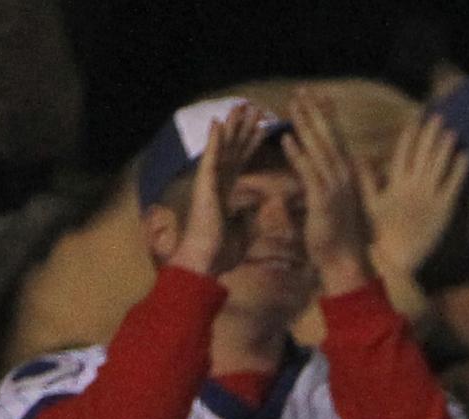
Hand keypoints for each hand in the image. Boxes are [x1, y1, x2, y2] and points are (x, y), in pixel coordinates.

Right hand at [168, 100, 269, 277]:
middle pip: (233, 148)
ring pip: (222, 147)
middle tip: (254, 107)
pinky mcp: (203, 185)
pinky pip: (209, 158)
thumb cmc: (222, 250)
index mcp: (227, 190)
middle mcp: (217, 182)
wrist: (206, 262)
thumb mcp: (246, 228)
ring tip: (240, 106)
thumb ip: (253, 212)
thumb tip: (265, 204)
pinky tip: (218, 122)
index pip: (242, 160)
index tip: (263, 126)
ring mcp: (208, 181)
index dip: (252, 143)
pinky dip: (213, 140)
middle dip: (244, 127)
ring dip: (231, 126)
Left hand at [285, 92, 375, 295]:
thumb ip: (329, 188)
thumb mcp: (335, 208)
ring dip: (306, 125)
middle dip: (315, 112)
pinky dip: (298, 155)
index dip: (327, 117)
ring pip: (318, 149)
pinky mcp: (323, 201)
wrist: (346, 265)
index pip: (336, 139)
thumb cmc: (340, 240)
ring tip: (293, 104)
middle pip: (328, 137)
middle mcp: (343, 177)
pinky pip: (309, 173)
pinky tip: (287, 139)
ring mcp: (335, 187)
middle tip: (303, 90)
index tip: (319, 96)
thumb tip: (327, 178)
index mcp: (346, 177)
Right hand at [364, 110, 468, 288]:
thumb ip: (367, 181)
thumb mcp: (370, 205)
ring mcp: (429, 196)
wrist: (396, 258)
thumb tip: (360, 159)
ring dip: (446, 147)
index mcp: (395, 184)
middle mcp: (412, 186)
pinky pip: (453, 185)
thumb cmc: (381, 233)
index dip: (410, 136)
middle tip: (439, 118)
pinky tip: (465, 156)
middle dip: (431, 134)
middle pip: (423, 154)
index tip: (416, 121)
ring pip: (439, 165)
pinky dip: (459, 170)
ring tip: (452, 132)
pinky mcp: (443, 209)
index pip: (403, 153)